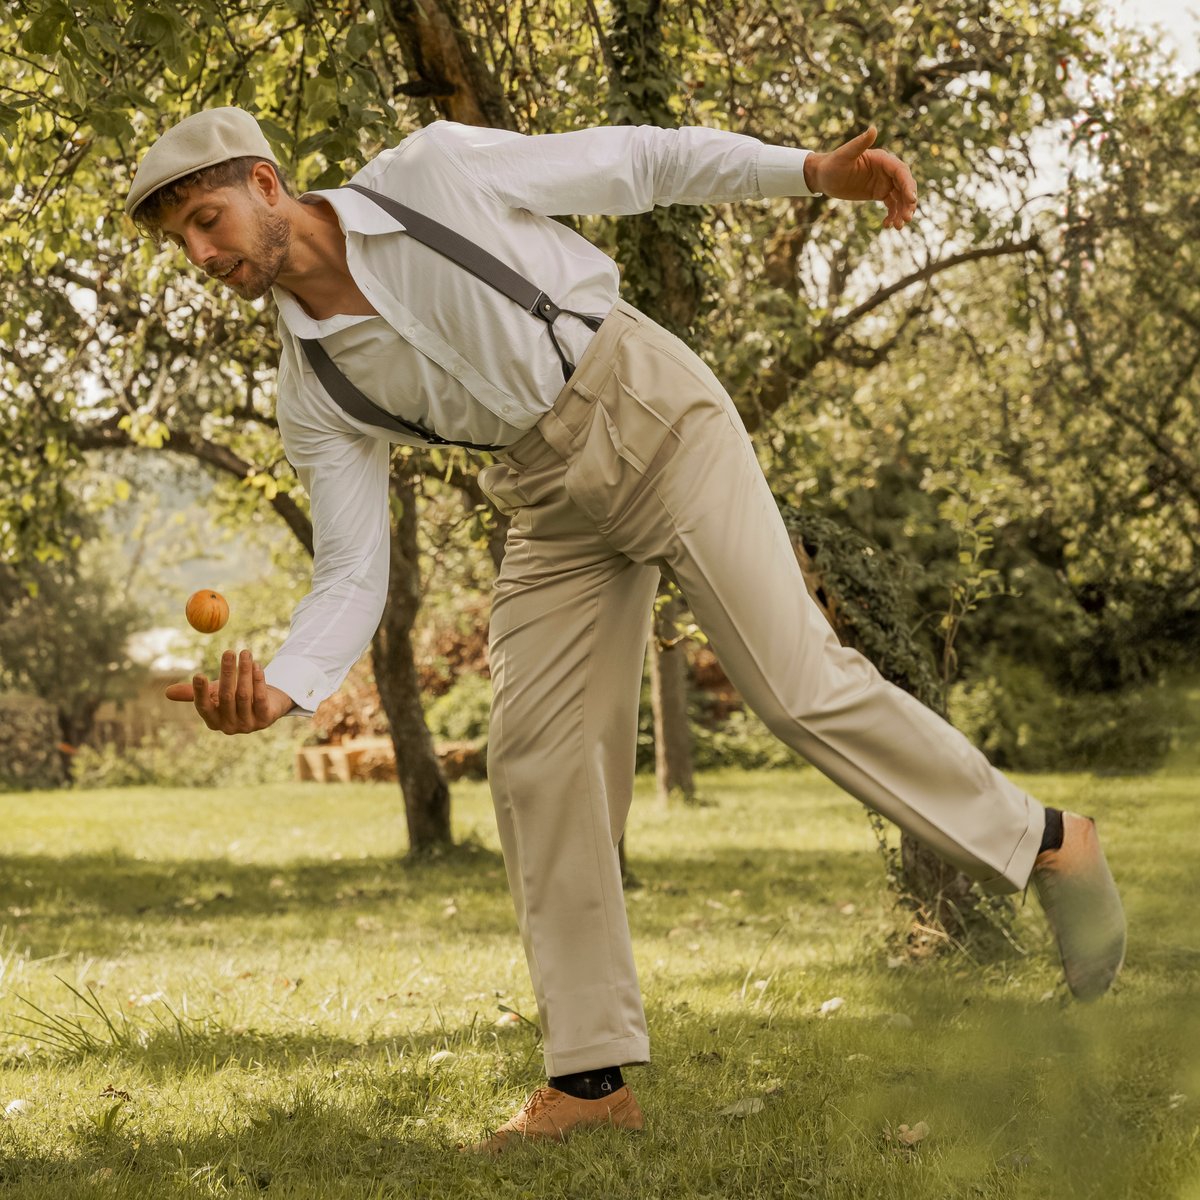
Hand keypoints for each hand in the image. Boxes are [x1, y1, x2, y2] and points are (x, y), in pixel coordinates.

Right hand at [166, 649, 293, 733]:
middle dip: (227, 672)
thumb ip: (193, 693)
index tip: (198, 675)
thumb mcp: (213, 694)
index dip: (200, 692)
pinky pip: (260, 697)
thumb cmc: (234, 697)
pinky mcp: (265, 720)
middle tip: (228, 652)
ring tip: (245, 652)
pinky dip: (258, 680)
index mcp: (212, 721)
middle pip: (226, 697)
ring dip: (245, 671)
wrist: (267, 705)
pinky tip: (256, 665)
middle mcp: (229, 726)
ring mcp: (248, 725)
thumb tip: (167, 692)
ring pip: (244, 694)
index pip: (203, 707)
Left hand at [802, 125, 917, 230]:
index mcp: (882, 159)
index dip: (908, 185)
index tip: (911, 200)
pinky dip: (893, 215)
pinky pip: (891, 204)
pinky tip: (887, 225)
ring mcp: (884, 182)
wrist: (824, 176)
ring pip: (900, 197)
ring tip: (898, 226)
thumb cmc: (832, 163)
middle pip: (905, 185)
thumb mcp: (844, 155)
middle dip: (908, 202)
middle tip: (907, 218)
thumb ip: (859, 144)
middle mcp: (886, 170)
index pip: (900, 172)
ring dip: (902, 211)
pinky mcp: (879, 192)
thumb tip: (873, 129)